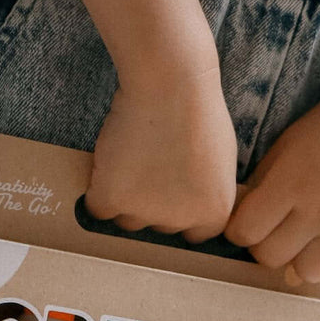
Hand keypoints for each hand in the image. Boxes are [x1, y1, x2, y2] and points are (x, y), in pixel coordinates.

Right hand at [84, 68, 237, 243]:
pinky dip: (98, 191)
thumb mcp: (221, 160)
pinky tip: (109, 164)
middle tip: (150, 167)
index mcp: (213, 213)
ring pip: (128, 220)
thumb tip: (191, 203)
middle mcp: (180, 221)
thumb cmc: (200, 111)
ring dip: (126, 198)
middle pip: (159, 227)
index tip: (173, 195)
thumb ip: (208, 190)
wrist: (170, 86)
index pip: (194, 234)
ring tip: (131, 160)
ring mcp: (144, 213)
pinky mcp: (112, 199)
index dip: (181, 214)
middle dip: (154, 204)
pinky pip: (98, 209)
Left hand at [224, 76, 319, 282]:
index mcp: (292, 182)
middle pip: (271, 257)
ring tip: (301, 238)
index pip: (246, 232)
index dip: (239, 229)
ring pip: (306, 273)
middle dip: (264, 244)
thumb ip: (260, 190)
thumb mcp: (282, 149)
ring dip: (297, 258)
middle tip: (273, 227)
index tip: (246, 221)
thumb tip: (242, 228)